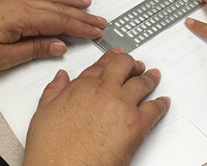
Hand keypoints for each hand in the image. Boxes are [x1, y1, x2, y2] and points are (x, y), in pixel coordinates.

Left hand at [0, 0, 107, 76]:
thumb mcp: (2, 58)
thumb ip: (34, 49)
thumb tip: (58, 45)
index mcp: (19, 16)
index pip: (59, 20)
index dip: (80, 26)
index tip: (97, 31)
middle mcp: (15, 1)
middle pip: (55, 7)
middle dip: (79, 14)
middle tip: (99, 20)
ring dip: (66, 2)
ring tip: (84, 4)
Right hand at [24, 50, 169, 165]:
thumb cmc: (52, 149)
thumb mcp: (43, 113)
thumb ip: (53, 91)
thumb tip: (61, 78)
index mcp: (81, 87)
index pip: (100, 65)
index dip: (110, 59)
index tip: (116, 56)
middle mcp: (103, 91)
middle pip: (124, 67)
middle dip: (132, 64)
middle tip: (137, 66)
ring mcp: (122, 106)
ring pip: (142, 84)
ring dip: (149, 79)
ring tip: (153, 77)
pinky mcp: (136, 125)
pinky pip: (154, 109)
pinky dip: (161, 104)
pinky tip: (163, 102)